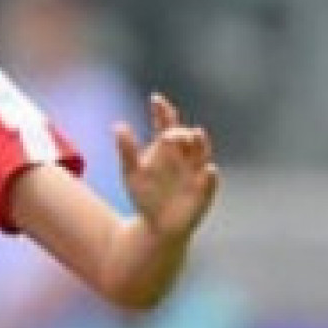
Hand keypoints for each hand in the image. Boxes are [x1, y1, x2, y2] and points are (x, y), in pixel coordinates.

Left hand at [115, 92, 220, 244]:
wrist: (157, 226)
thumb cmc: (145, 196)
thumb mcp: (132, 173)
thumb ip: (127, 150)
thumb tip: (117, 125)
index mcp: (167, 147)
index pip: (167, 124)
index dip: (163, 111)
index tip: (155, 100)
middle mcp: (185, 155)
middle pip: (186, 137)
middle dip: (180, 132)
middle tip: (168, 133)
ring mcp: (197, 171)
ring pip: (202, 153)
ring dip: (200, 144)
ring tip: (195, 135)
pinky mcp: (205, 190)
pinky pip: (210, 182)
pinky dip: (210, 176)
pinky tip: (208, 170)